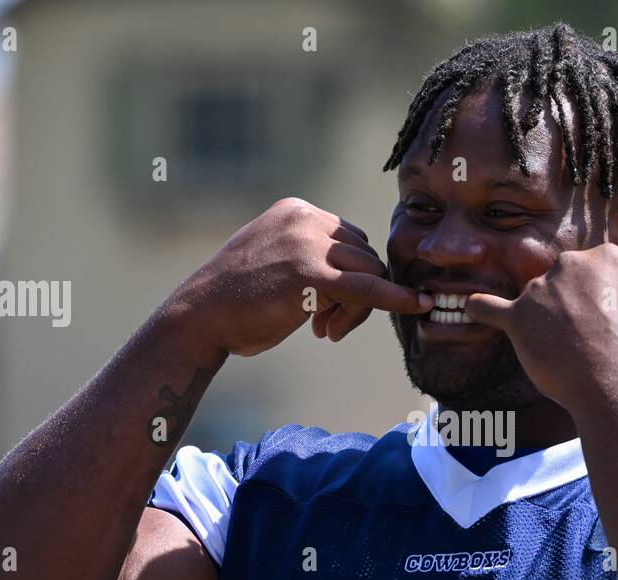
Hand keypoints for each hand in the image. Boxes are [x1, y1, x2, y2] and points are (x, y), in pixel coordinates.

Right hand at [160, 197, 434, 356]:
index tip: (328, 310)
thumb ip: (312, 257)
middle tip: (329, 328)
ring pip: (370, 273)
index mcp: (296, 210)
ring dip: (357, 310)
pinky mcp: (310, 274)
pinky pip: (369, 287)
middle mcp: (304, 218)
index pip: (351, 240)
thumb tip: (359, 274)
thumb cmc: (235, 301)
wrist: (199, 317)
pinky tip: (418, 305)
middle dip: (358, 294)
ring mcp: (307, 243)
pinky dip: (397, 298)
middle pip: (364, 255)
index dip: (351, 277)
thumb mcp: (276, 261)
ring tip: (327, 331)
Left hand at [464, 243, 617, 412]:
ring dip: (540, 324)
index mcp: (608, 256)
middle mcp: (571, 263)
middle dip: (572, 313)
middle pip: (562, 285)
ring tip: (560, 356)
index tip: (613, 332)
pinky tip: (467, 310)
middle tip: (590, 348)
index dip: (603, 307)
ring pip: (533, 302)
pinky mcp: (517, 319)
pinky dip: (477, 310)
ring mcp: (541, 290)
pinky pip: (487, 308)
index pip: (594, 276)